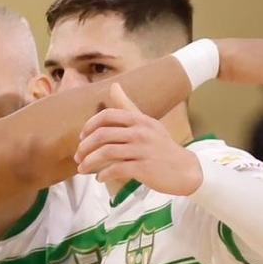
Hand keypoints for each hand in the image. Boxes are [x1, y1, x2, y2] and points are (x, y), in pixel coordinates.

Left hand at [74, 84, 204, 193]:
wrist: (185, 169)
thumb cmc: (161, 145)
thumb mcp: (147, 123)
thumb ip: (127, 106)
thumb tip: (114, 85)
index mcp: (139, 120)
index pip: (107, 116)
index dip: (89, 126)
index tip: (82, 138)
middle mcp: (140, 132)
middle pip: (102, 135)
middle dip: (84, 147)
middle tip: (78, 156)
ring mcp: (142, 150)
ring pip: (106, 153)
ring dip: (89, 162)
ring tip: (83, 169)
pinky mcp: (144, 168)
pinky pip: (116, 169)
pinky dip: (103, 174)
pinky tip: (99, 178)